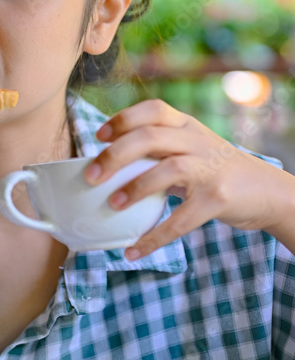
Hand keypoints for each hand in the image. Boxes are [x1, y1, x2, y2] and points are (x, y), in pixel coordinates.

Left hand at [84, 98, 289, 259]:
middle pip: (150, 137)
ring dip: (134, 188)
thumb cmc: (217, 169)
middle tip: (91, 176)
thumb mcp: (191, 149)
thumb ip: (159, 150)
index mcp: (187, 125)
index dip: (123, 119)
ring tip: (112, 205)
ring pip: (167, 170)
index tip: (99, 136)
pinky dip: (154, 237)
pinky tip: (134, 249)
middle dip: (115, 155)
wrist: (267, 191)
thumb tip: (109, 163)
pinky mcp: (218, 199)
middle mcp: (198, 141)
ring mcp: (210, 169)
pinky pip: (181, 219)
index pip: (153, 110)